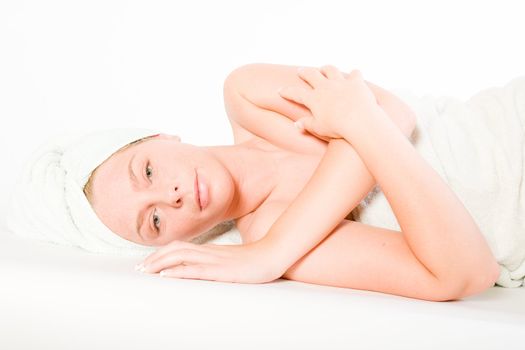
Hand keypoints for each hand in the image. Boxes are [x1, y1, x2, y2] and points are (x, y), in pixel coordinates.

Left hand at [135, 239, 284, 282]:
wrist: (273, 254)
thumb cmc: (254, 258)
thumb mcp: (231, 260)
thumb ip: (217, 262)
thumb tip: (204, 268)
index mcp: (211, 250)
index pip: (180, 247)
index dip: (162, 253)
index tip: (149, 262)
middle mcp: (209, 252)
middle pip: (176, 249)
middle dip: (155, 258)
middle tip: (140, 268)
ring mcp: (215, 260)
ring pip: (181, 257)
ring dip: (161, 263)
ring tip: (146, 271)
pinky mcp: (222, 270)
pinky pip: (196, 270)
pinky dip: (179, 271)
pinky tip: (167, 275)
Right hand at [278, 65, 382, 140]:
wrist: (359, 121)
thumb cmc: (338, 128)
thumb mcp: (319, 129)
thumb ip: (307, 125)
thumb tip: (296, 125)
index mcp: (314, 99)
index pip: (296, 93)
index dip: (287, 91)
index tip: (280, 90)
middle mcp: (325, 87)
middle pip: (311, 74)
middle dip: (304, 72)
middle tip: (300, 71)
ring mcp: (341, 82)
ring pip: (331, 70)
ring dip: (326, 68)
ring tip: (324, 69)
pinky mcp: (356, 82)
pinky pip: (355, 74)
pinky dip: (354, 75)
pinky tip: (354, 76)